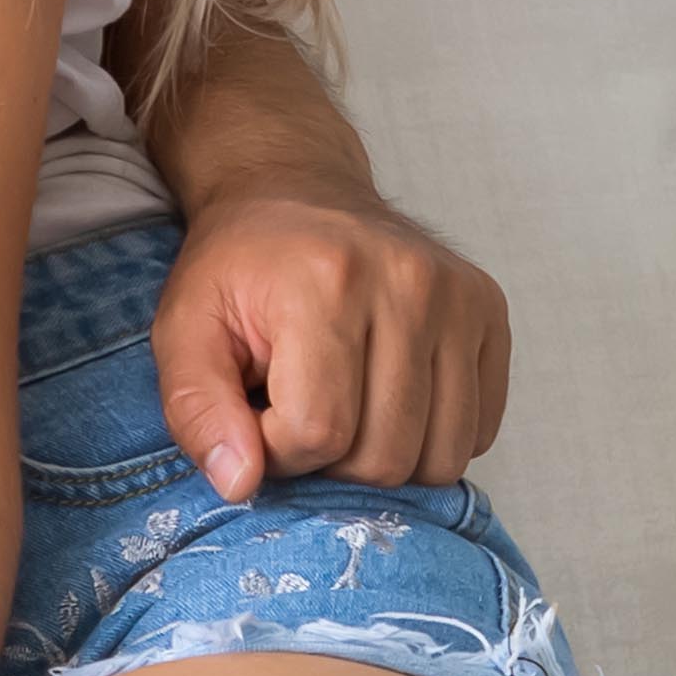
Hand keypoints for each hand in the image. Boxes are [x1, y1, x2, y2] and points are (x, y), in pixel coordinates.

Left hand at [149, 189, 510, 500]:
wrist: (295, 191)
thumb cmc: (239, 270)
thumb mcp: (184, 330)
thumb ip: (195, 410)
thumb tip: (239, 484)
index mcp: (327, 281)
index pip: (317, 432)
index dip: (278, 450)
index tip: (259, 413)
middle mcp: (408, 283)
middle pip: (385, 456)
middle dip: (331, 458)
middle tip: (301, 408)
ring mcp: (460, 297)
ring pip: (440, 457)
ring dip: (384, 455)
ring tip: (346, 405)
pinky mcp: (491, 312)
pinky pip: (478, 432)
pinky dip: (430, 437)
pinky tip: (388, 396)